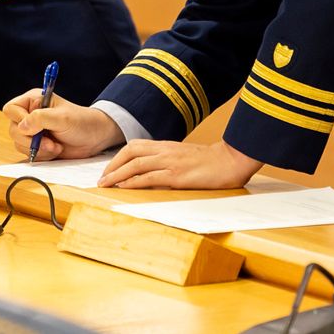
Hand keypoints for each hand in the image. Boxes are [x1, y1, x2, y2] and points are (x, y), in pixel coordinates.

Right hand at [3, 88, 123, 160]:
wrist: (95, 138)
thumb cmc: (81, 122)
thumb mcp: (62, 118)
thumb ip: (40, 119)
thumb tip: (22, 127)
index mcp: (33, 101)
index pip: (11, 109)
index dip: (20, 120)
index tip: (36, 128)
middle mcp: (30, 115)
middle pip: (13, 129)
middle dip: (31, 140)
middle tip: (51, 143)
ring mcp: (33, 131)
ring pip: (19, 144)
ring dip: (38, 149)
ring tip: (56, 147)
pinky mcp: (37, 145)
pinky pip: (28, 153)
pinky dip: (41, 155)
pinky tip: (55, 151)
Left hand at [97, 139, 262, 189]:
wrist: (231, 160)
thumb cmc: (211, 163)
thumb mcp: (185, 158)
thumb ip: (168, 162)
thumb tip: (152, 175)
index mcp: (166, 146)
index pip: (134, 146)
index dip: (118, 157)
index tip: (108, 169)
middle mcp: (165, 151)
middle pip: (129, 152)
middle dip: (112, 165)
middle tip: (102, 179)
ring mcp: (170, 162)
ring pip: (136, 164)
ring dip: (117, 175)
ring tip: (105, 184)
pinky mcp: (177, 175)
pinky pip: (150, 176)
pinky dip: (133, 181)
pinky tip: (124, 187)